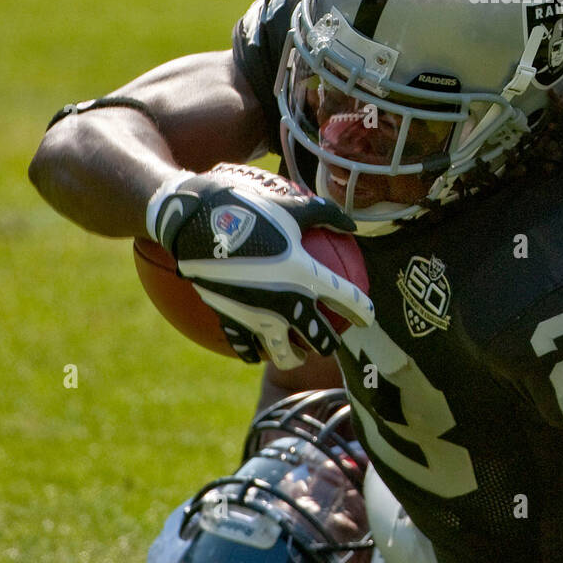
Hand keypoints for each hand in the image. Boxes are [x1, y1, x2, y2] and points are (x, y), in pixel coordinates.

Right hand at [147, 166, 372, 369]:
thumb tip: (352, 225)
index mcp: (304, 273)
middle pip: (318, 338)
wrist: (195, 220)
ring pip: (283, 355)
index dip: (363, 310)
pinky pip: (246, 347)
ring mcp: (256, 315)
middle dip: (329, 343)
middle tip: (332, 339)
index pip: (347, 299)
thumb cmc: (248, 207)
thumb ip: (326, 216)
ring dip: (295, 357)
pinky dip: (255, 351)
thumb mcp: (291, 205)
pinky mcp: (230, 319)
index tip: (367, 316)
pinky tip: (259, 349)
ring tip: (298, 353)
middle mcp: (284, 301)